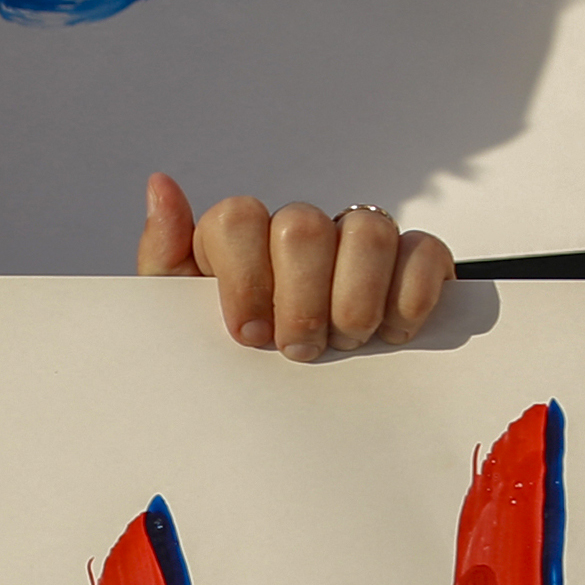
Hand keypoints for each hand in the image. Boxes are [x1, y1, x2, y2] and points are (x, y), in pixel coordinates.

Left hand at [142, 173, 452, 361]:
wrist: (285, 399)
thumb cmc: (231, 354)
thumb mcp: (180, 319)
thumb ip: (164, 257)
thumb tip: (160, 184)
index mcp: (239, 239)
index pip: (237, 218)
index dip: (244, 278)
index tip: (249, 334)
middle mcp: (299, 230)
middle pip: (302, 226)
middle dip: (301, 301)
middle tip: (298, 349)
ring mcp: (357, 240)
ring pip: (368, 231)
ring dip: (355, 302)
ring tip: (344, 344)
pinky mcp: (412, 260)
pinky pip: (424, 251)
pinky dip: (411, 296)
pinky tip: (392, 334)